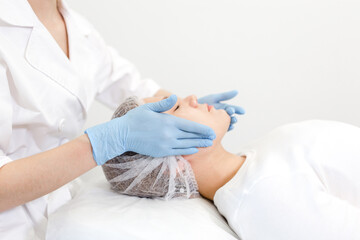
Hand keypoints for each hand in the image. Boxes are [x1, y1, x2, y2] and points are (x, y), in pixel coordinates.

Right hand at [85, 95, 215, 164]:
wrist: (123, 134)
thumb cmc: (136, 119)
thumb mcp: (150, 107)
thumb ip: (164, 104)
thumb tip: (175, 97)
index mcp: (169, 121)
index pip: (190, 126)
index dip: (202, 129)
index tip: (211, 130)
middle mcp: (169, 134)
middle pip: (191, 136)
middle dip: (203, 138)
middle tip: (214, 138)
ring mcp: (165, 144)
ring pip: (186, 145)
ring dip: (198, 145)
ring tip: (208, 145)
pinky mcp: (160, 152)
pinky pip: (177, 152)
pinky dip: (187, 151)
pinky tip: (193, 150)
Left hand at [198, 90, 244, 130]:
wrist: (190, 109)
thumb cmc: (202, 102)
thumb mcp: (214, 98)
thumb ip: (225, 96)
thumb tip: (236, 92)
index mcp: (222, 108)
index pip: (232, 109)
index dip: (237, 110)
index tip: (242, 111)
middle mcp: (220, 115)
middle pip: (230, 118)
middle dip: (233, 118)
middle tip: (235, 119)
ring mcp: (216, 122)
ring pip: (226, 124)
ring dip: (230, 124)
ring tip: (232, 123)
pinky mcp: (212, 127)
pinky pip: (219, 129)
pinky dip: (224, 129)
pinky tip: (227, 128)